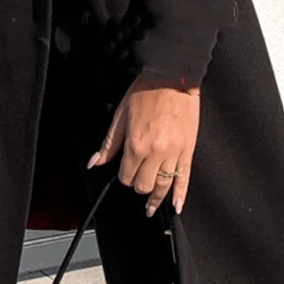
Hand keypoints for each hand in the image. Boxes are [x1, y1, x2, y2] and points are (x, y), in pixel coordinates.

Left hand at [87, 76, 199, 217]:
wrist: (172, 76)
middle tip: (137, 179)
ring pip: (163, 185)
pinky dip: (180, 194)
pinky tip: (176, 205)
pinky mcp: (188, 150)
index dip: (123, 176)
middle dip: (138, 185)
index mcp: (136, 145)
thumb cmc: (146, 91)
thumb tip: (95, 163)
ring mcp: (174, 153)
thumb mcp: (120, 115)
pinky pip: (185, 177)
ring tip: (152, 207)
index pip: (126, 176)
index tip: (124, 171)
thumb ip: (109, 144)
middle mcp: (155, 153)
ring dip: (156, 198)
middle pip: (144, 185)